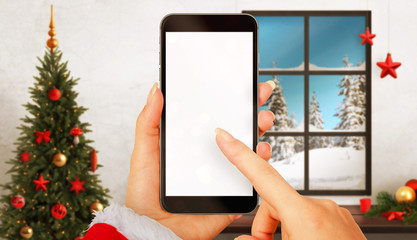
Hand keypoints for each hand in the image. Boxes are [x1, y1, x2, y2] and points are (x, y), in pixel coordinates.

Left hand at [126, 81, 275, 239]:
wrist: (153, 229)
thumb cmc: (144, 194)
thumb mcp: (143, 152)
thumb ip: (149, 122)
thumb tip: (156, 91)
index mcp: (191, 145)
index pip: (213, 118)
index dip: (227, 101)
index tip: (239, 85)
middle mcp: (209, 158)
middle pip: (235, 131)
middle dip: (251, 111)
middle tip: (259, 94)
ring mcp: (221, 175)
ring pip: (247, 151)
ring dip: (259, 133)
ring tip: (262, 120)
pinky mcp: (230, 195)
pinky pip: (250, 178)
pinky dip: (260, 164)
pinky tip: (260, 152)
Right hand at [215, 129, 365, 239]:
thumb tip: (243, 239)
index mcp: (305, 217)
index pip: (263, 177)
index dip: (239, 155)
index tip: (224, 137)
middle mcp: (321, 209)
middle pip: (275, 203)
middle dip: (265, 227)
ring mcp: (333, 214)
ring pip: (292, 213)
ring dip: (283, 232)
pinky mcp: (341, 221)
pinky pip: (310, 219)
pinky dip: (300, 232)